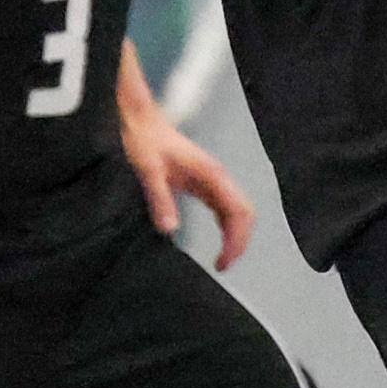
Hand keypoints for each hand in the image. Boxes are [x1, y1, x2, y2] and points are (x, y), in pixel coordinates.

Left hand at [122, 101, 255, 271]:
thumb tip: (169, 229)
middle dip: (240, 242)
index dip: (236, 240)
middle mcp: (218, 177)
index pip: (238, 213)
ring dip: (236, 236)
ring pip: (239, 212)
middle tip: (222, 266)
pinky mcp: (206, 182)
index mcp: (211, 174)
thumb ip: (160, 199)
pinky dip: (228, 227)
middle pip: (245, 214)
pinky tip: (219, 241)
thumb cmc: (145, 141)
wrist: (142, 121)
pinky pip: (226, 208)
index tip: (223, 262)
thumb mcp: (148, 170)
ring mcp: (214, 179)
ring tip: (222, 260)